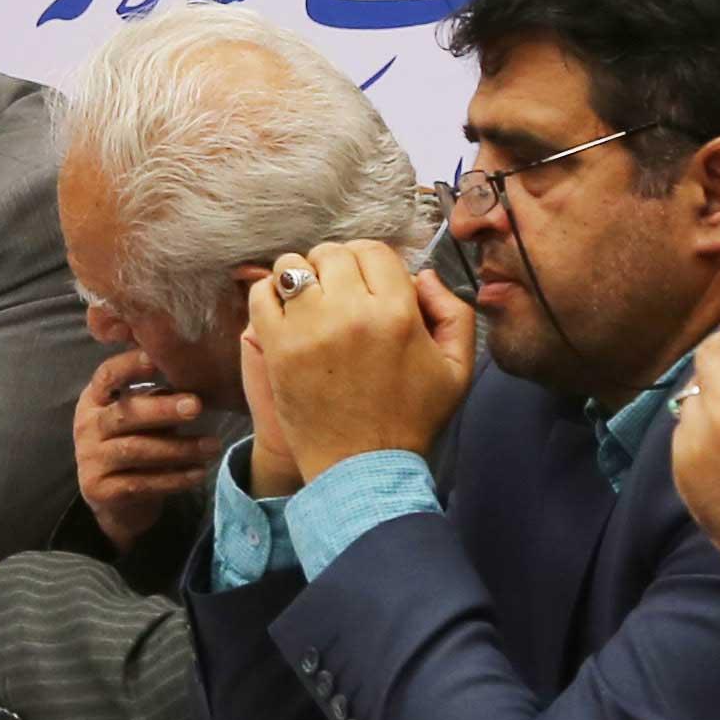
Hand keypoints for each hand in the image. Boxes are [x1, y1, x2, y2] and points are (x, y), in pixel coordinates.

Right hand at [73, 348, 222, 548]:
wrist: (115, 502)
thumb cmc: (134, 444)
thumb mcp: (138, 418)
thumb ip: (155, 398)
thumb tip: (194, 374)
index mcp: (94, 400)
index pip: (106, 375)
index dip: (130, 366)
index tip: (157, 358)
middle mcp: (87, 427)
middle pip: (124, 414)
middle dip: (162, 409)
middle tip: (197, 406)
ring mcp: (91, 459)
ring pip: (136, 450)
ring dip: (178, 448)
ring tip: (212, 445)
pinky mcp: (100, 490)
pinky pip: (141, 483)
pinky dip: (174, 478)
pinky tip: (199, 473)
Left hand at [238, 242, 470, 474]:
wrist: (362, 468)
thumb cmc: (412, 419)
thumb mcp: (457, 369)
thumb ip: (453, 312)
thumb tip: (423, 274)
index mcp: (398, 313)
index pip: (374, 251)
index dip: (370, 262)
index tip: (366, 282)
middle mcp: (352, 313)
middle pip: (332, 253)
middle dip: (336, 266)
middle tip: (338, 293)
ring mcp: (310, 328)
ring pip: (293, 266)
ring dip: (301, 277)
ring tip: (310, 301)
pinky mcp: (277, 347)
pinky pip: (262, 294)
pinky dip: (271, 295)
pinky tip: (286, 313)